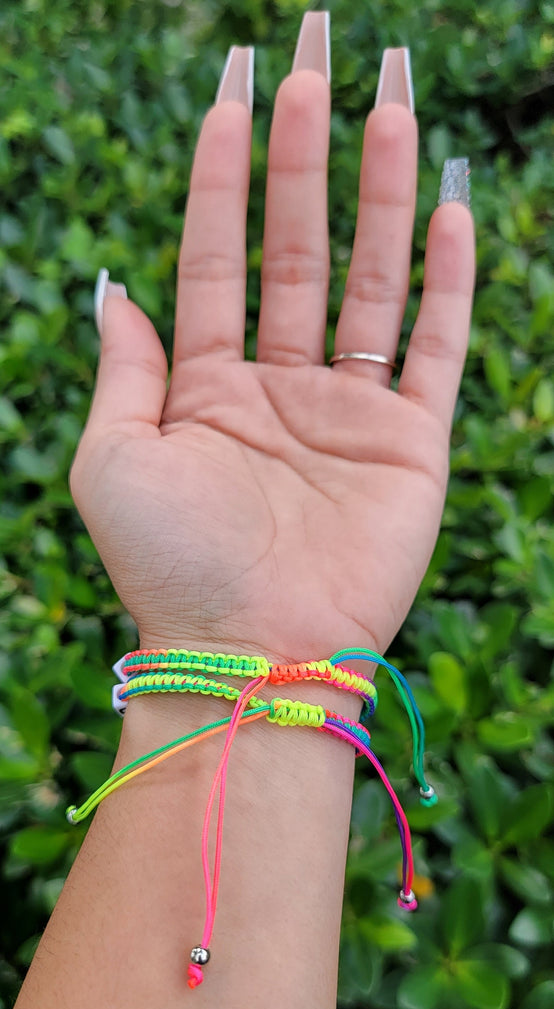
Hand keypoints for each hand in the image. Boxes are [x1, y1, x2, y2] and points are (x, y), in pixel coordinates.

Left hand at [70, 36, 474, 662]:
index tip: (230, 86)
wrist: (250, 657)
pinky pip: (435, 345)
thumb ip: (122, 369)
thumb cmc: (169, 568)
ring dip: (380, 190)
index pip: (218, 251)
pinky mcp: (411, 443)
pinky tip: (449, 208)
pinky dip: (447, 279)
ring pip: (372, 276)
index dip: (220, 170)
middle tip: (313, 54)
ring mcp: (349, 409)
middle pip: (299, 243)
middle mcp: (281, 384)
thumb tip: (113, 285)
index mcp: (207, 384)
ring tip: (387, 100)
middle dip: (304, 149)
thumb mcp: (112, 460)